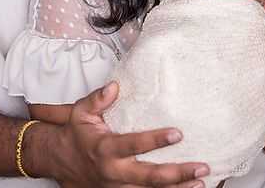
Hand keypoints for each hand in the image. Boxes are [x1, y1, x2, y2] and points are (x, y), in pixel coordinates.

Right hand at [58, 82, 207, 187]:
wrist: (62, 161)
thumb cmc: (78, 135)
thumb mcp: (81, 112)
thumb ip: (97, 99)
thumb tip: (114, 87)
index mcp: (106, 149)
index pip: (135, 144)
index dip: (156, 140)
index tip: (177, 133)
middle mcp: (115, 171)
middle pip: (151, 176)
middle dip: (178, 173)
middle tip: (201, 167)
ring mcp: (120, 186)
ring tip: (200, 183)